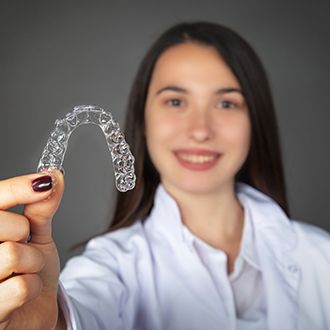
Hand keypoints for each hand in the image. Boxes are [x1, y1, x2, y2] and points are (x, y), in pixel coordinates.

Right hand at [0, 171, 64, 329]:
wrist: (33, 308)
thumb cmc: (29, 270)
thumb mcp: (37, 235)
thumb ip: (40, 208)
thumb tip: (54, 176)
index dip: (19, 188)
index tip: (45, 182)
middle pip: (4, 225)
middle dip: (25, 233)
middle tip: (23, 244)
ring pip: (12, 255)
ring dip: (33, 263)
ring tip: (24, 270)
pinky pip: (20, 287)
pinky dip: (33, 287)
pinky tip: (22, 293)